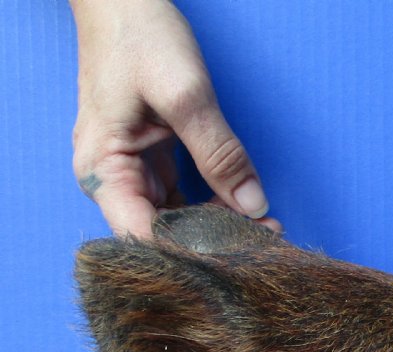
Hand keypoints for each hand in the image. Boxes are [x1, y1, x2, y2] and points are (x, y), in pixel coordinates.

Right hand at [70, 0, 278, 236]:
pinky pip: (185, 200)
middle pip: (164, 235)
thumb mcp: (184, 94)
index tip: (242, 252)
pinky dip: (214, 206)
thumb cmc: (139, 36)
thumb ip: (219, 153)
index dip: (194, 252)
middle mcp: (114, 183)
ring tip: (265, 224)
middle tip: (267, 238)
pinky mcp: (151, 166)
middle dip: (215, 242)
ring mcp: (133, 175)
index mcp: (103, 172)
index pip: (146, 237)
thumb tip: (254, 206)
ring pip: (179, 221)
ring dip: (220, 226)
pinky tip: (245, 206)